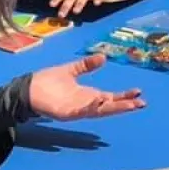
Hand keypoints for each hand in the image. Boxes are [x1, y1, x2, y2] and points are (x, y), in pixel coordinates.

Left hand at [27, 53, 144, 120]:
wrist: (28, 89)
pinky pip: (81, 111)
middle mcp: (85, 104)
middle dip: (124, 106)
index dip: (124, 96)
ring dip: (113, 108)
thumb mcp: (71, 70)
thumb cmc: (48, 81)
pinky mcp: (66, 113)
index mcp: (88, 95)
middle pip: (109, 107)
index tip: (138, 92)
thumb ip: (86, 65)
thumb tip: (103, 57)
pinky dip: (91, 107)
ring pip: (99, 111)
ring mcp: (76, 110)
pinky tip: (100, 100)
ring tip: (128, 105)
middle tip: (140, 104)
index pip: (111, 98)